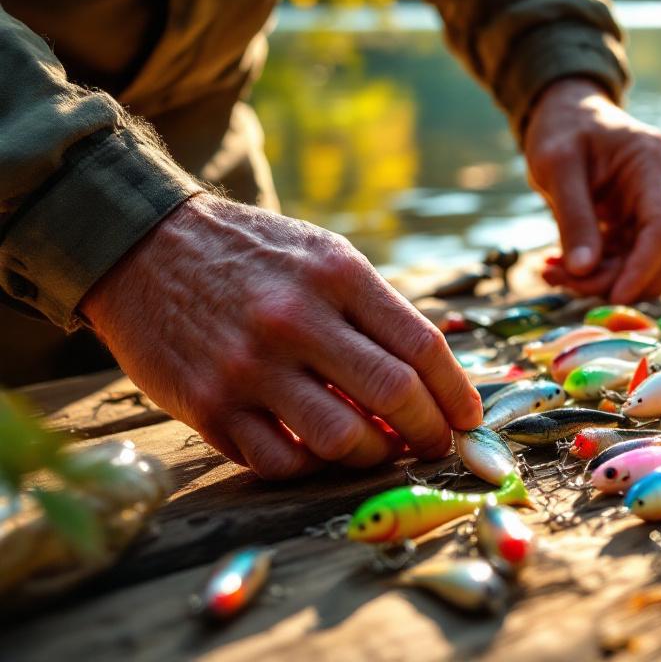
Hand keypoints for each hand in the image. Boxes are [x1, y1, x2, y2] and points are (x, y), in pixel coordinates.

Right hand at [81, 195, 480, 478]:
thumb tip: (434, 383)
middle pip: (395, 394)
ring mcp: (249, 366)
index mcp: (337, 275)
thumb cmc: (252, 256)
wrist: (142, 245)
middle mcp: (296, 319)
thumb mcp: (323, 256)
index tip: (469, 417)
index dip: (457, 392)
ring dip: (374, 456)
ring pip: (343, 439)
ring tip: (378, 449)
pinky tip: (318, 450)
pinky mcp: (207, 404)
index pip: (423, 346)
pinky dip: (312, 465)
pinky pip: (281, 460)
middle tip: (436, 444)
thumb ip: (376, 313)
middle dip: (429, 431)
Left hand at [524, 78, 660, 302]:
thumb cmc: (562, 131)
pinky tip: (564, 268)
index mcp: (653, 162)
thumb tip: (583, 271)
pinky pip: (637, 258)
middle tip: (563, 282)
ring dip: (609, 280)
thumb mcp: (557, 167)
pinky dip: (605, 272)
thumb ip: (573, 217)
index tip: (614, 298)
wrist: (570, 115)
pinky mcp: (649, 222)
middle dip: (621, 279)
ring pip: (656, 262)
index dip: (644, 268)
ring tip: (555, 273)